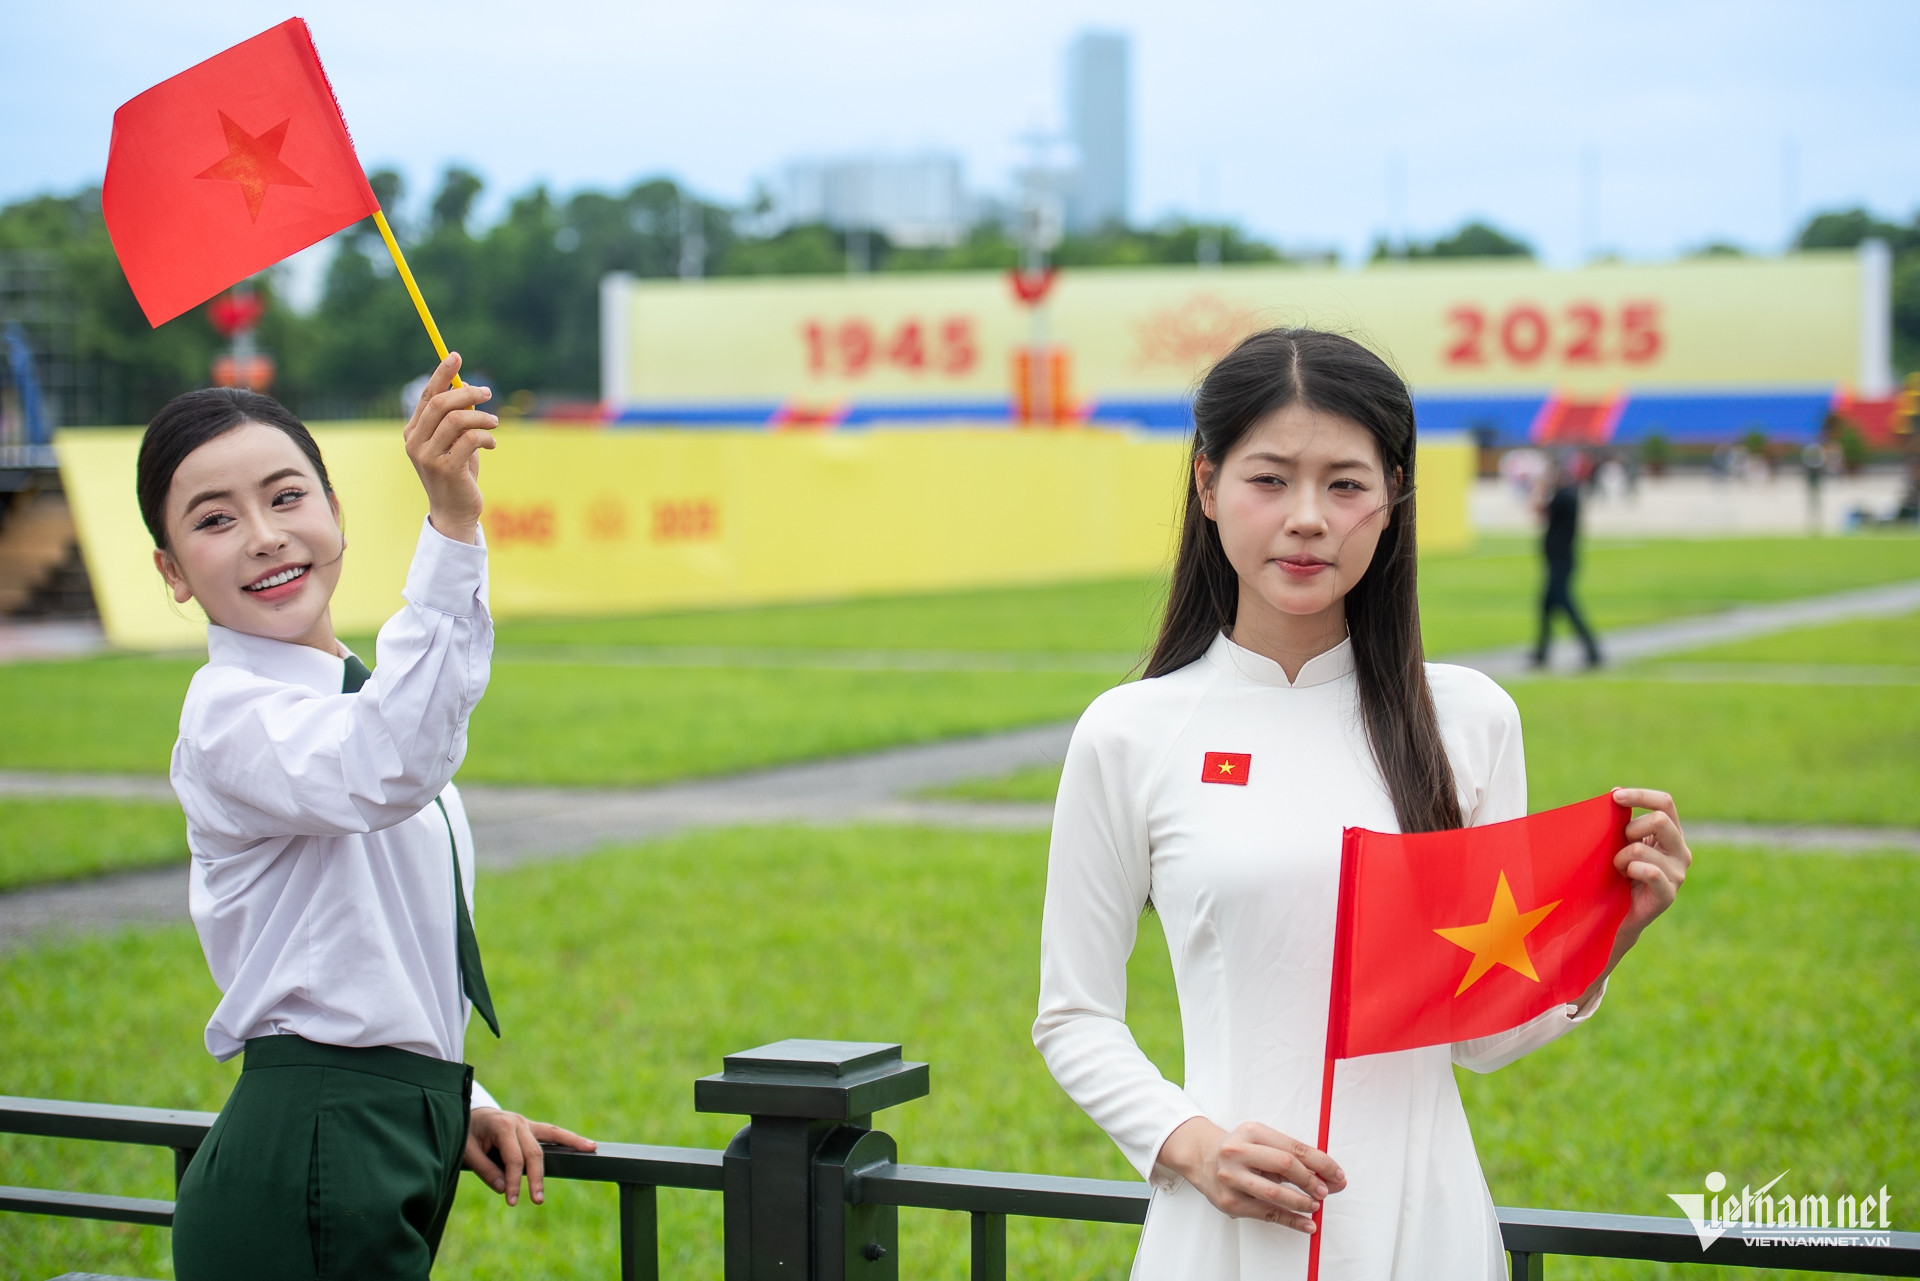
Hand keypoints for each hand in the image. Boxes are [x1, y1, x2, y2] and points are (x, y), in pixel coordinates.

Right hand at [404, 352, 495, 544]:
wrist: (455, 511)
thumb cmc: (458, 473)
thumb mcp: (456, 441)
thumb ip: (458, 418)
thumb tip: (469, 387)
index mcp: (413, 432)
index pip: (427, 396)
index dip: (441, 374)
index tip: (456, 355)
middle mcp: (414, 442)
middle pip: (441, 403)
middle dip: (467, 393)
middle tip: (488, 392)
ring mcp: (427, 456)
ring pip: (457, 419)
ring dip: (482, 417)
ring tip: (494, 424)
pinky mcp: (445, 468)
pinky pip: (470, 439)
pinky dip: (486, 437)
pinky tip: (491, 444)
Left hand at [463, 1107, 594, 1205]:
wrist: (467, 1114)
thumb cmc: (465, 1133)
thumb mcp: (466, 1151)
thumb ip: (485, 1170)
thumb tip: (504, 1188)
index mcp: (501, 1126)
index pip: (513, 1159)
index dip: (514, 1181)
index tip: (512, 1201)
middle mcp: (518, 1122)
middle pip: (534, 1152)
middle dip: (537, 1177)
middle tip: (537, 1200)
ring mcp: (527, 1123)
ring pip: (552, 1136)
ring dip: (570, 1147)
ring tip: (589, 1152)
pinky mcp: (531, 1128)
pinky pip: (553, 1133)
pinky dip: (570, 1139)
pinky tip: (588, 1145)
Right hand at [1155, 1116, 1344, 1232]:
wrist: (1202, 1158)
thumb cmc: (1241, 1150)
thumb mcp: (1262, 1141)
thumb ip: (1292, 1156)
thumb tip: (1331, 1178)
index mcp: (1252, 1132)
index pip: (1294, 1148)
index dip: (1321, 1163)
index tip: (1337, 1175)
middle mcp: (1238, 1152)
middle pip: (1285, 1165)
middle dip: (1311, 1181)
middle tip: (1325, 1192)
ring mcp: (1231, 1178)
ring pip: (1275, 1193)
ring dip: (1302, 1202)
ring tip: (1314, 1206)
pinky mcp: (1230, 1202)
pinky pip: (1266, 1213)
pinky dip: (1291, 1221)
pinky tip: (1306, 1224)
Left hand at [1610, 787, 1690, 944]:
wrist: (1615, 915)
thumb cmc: (1614, 873)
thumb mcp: (1618, 842)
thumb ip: (1622, 820)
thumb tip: (1616, 791)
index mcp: (1670, 835)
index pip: (1665, 803)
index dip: (1641, 795)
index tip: (1615, 796)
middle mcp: (1680, 852)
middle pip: (1659, 820)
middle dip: (1629, 830)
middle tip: (1619, 848)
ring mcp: (1678, 873)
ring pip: (1642, 848)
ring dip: (1621, 857)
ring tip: (1619, 870)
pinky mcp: (1668, 893)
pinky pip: (1649, 871)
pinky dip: (1629, 870)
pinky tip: (1625, 878)